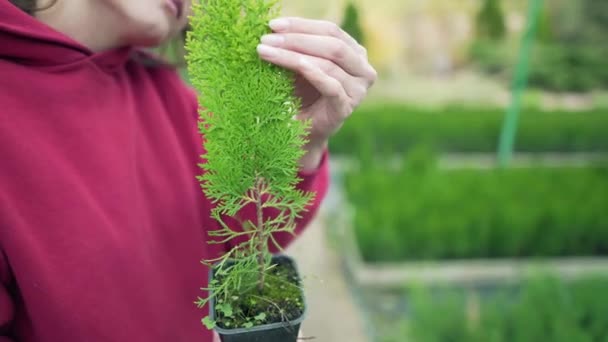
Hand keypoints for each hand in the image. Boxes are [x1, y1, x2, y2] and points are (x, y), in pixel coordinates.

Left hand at [256, 17, 376, 149]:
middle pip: (333, 44)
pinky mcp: (346, 107)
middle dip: (297, 39)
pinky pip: (332, 86)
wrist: (302, 133)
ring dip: (294, 55)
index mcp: (355, 53)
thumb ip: (297, 45)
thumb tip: (275, 26)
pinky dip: (313, 73)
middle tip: (268, 38)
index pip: (331, 30)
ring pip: (329, 63)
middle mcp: (363, 69)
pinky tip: (296, 66)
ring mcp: (358, 90)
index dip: (302, 25)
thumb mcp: (300, 65)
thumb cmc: (302, 95)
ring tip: (267, 51)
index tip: (273, 25)